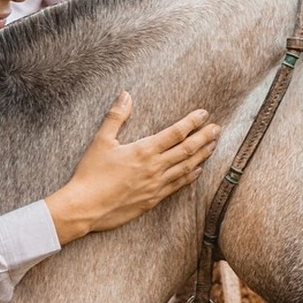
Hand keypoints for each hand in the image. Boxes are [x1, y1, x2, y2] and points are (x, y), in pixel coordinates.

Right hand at [45, 90, 219, 244]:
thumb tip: (125, 95)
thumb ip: (116, 117)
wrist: (85, 208)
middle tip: (217, 128)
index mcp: (144, 150)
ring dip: (201, 156)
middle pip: (187, 149)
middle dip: (204, 137)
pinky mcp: (153, 200)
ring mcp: (156, 185)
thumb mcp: (101, 141)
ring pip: (186, 168)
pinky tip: (198, 171)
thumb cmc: (90, 174)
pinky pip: (177, 187)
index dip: (192, 122)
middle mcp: (155, 167)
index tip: (204, 114)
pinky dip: (190, 178)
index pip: (175, 132)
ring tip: (213, 146)